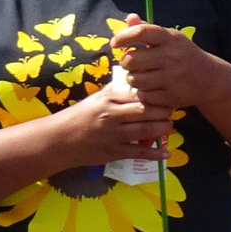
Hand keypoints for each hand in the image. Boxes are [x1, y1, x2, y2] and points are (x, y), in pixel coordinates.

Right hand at [47, 75, 175, 166]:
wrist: (57, 140)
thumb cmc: (78, 117)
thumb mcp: (95, 99)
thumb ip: (115, 91)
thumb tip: (134, 78)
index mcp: (108, 100)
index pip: (138, 95)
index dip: (156, 96)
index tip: (167, 95)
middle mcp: (111, 116)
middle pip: (145, 112)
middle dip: (163, 111)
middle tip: (173, 111)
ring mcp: (113, 135)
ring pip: (144, 131)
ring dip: (162, 128)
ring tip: (170, 126)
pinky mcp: (112, 152)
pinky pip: (137, 153)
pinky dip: (154, 154)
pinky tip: (166, 153)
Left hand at [111, 15, 230, 111]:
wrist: (211, 79)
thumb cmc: (184, 55)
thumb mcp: (171, 39)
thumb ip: (148, 29)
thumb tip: (130, 17)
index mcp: (171, 39)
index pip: (140, 32)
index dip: (122, 37)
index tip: (115, 43)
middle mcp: (172, 56)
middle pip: (132, 59)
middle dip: (126, 63)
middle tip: (131, 64)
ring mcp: (173, 77)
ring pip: (134, 79)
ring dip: (133, 79)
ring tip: (141, 76)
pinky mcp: (172, 96)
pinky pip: (143, 95)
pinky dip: (142, 92)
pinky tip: (150, 88)